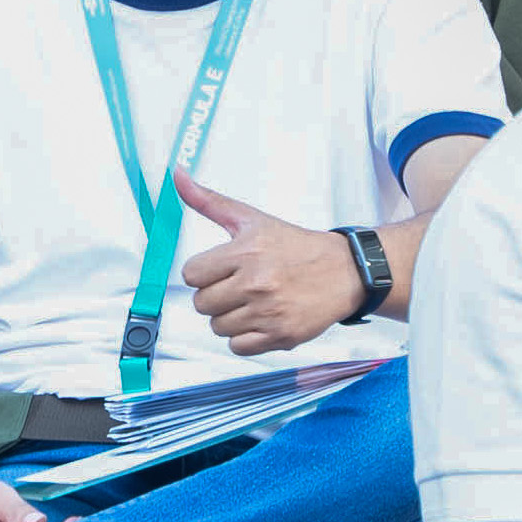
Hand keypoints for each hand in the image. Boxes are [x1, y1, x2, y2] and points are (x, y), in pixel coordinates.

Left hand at [175, 168, 364, 354]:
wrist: (345, 271)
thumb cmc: (295, 246)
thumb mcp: (252, 219)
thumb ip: (210, 201)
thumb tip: (177, 175)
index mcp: (246, 252)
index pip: (191, 274)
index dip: (203, 273)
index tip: (221, 270)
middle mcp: (256, 284)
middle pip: (202, 304)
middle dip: (215, 295)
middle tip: (238, 286)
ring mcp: (269, 312)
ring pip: (218, 327)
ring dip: (229, 317)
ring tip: (251, 302)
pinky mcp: (282, 336)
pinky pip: (238, 347)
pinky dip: (244, 337)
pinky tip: (259, 319)